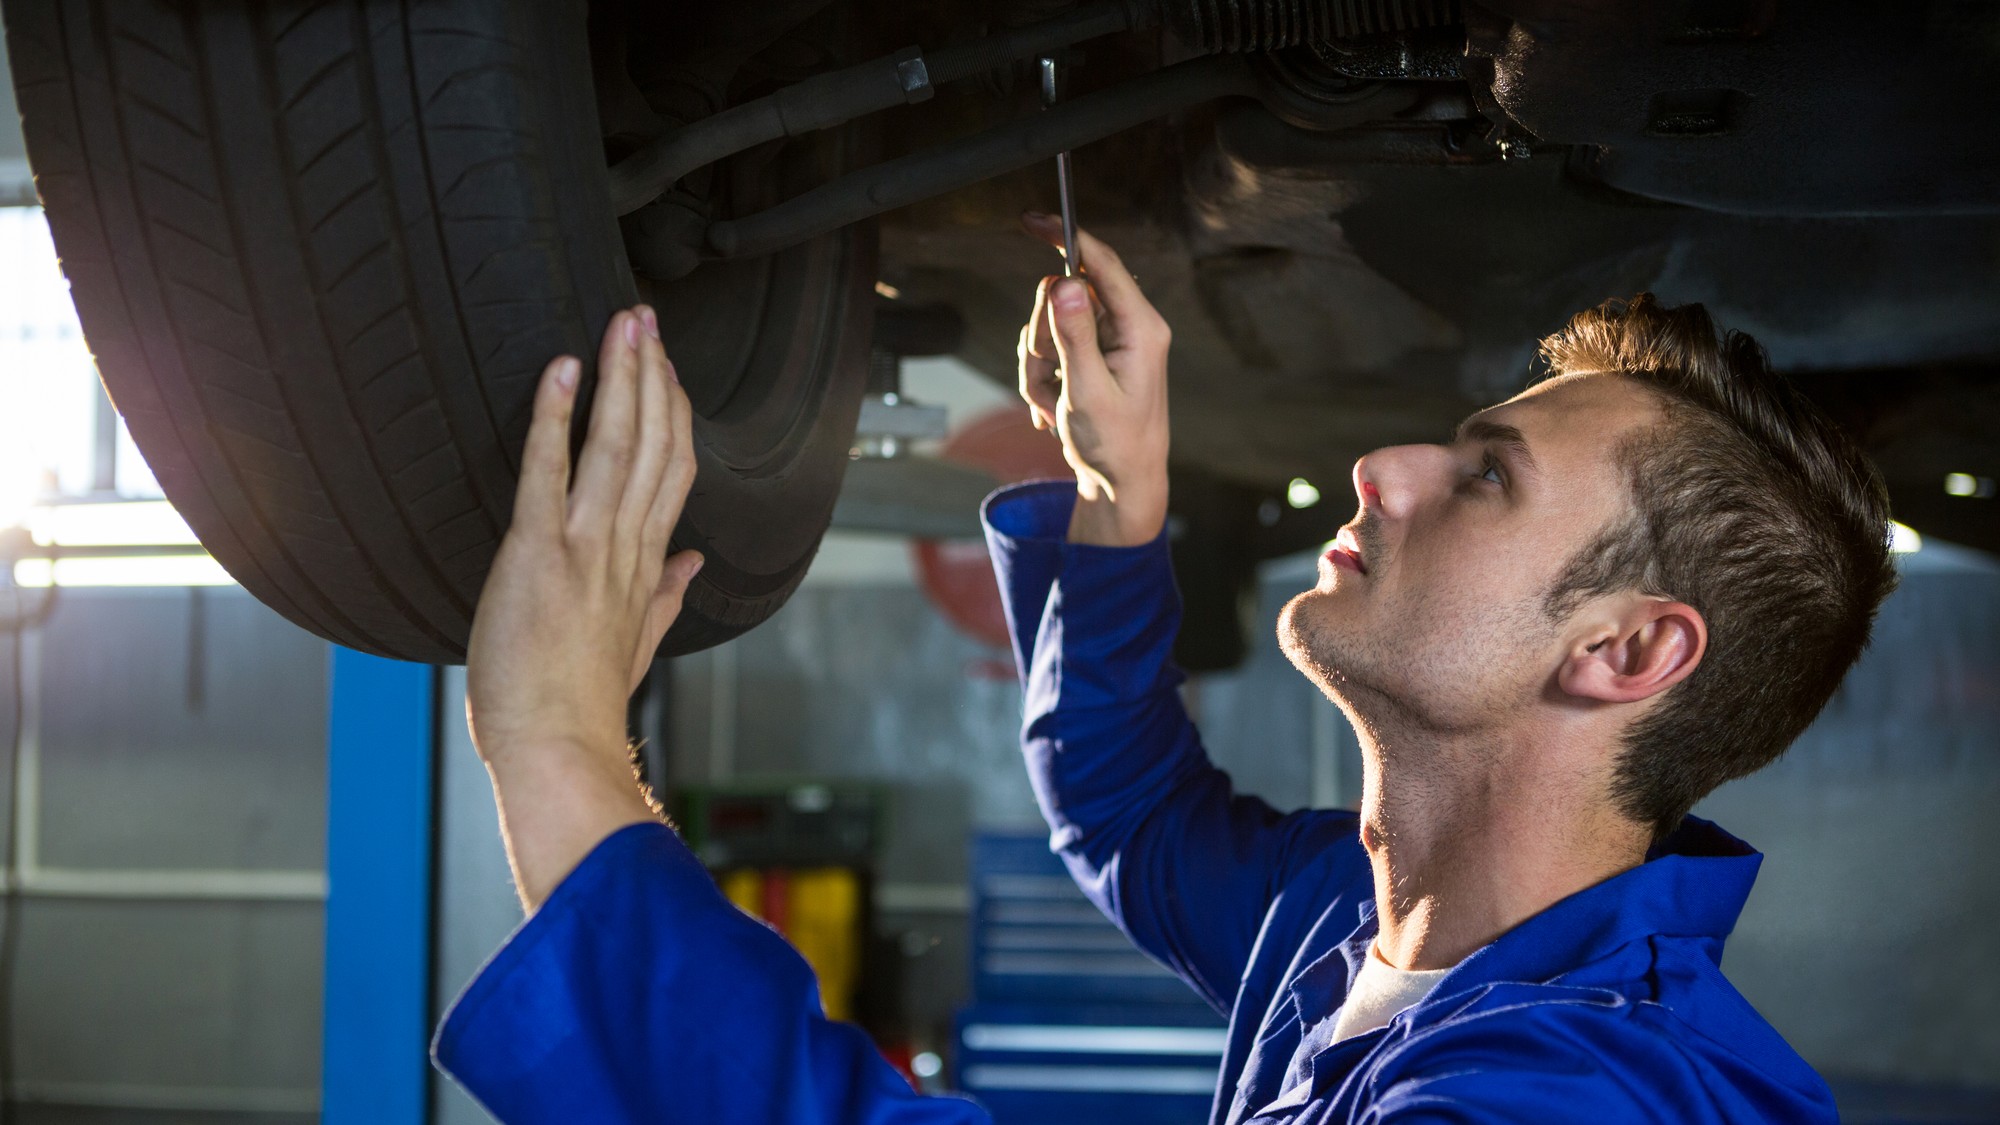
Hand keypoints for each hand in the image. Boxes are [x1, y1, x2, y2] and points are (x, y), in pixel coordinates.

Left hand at [465, 305, 702, 768]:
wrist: (557, 748)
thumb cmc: (582, 705)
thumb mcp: (637, 645)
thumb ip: (666, 596)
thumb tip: (691, 562)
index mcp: (644, 565)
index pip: (672, 471)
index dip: (674, 412)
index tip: (669, 369)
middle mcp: (623, 547)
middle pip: (653, 444)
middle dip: (652, 375)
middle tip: (645, 318)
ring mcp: (584, 548)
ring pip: (617, 447)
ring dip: (622, 379)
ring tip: (623, 327)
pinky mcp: (537, 555)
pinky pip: (548, 474)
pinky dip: (555, 419)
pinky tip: (561, 372)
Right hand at [1018, 213, 1171, 545]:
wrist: (1122, 486)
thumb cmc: (1115, 446)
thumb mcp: (1088, 391)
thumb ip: (1074, 335)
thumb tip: (1067, 281)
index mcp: (1141, 328)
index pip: (1101, 263)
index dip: (1066, 236)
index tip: (1032, 221)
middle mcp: (1128, 328)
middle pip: (1063, 297)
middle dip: (1042, 339)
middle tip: (1049, 380)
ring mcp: (1110, 343)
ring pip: (1049, 328)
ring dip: (1040, 369)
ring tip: (1056, 407)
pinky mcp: (1094, 358)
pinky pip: (1049, 352)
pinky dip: (1043, 383)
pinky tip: (1057, 413)